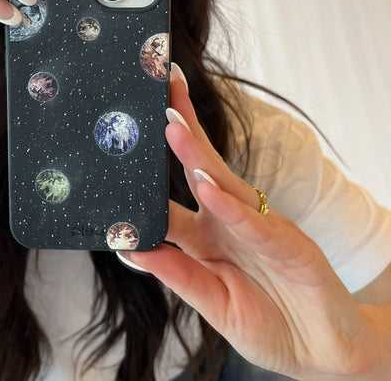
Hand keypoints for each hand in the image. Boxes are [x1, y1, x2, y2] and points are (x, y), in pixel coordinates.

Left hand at [125, 66, 385, 379]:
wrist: (322, 354)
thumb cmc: (267, 323)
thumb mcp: (211, 300)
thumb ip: (175, 273)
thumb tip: (129, 248)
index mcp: (207, 233)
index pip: (172, 193)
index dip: (152, 167)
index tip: (129, 139)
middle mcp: (230, 221)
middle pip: (200, 168)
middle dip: (180, 132)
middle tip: (158, 96)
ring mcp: (260, 228)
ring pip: (225, 184)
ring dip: (197, 155)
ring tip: (173, 128)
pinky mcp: (290, 247)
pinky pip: (255, 225)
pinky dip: (232, 208)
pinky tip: (209, 189)